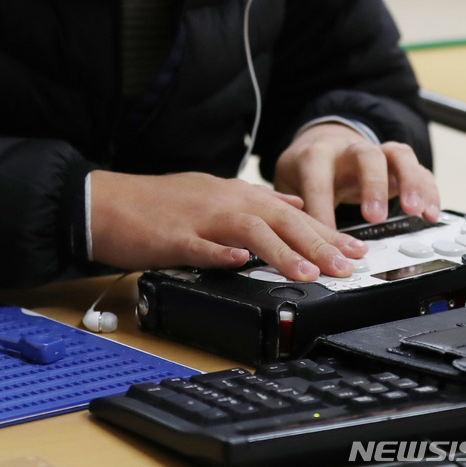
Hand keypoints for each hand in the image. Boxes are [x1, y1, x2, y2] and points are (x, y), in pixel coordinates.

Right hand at [89, 170, 367, 280]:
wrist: (110, 202)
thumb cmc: (163, 202)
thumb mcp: (215, 193)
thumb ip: (256, 201)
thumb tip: (292, 204)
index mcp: (235, 194)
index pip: (290, 212)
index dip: (325, 231)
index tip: (354, 250)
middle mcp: (224, 201)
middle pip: (279, 219)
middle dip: (318, 243)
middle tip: (348, 265)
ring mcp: (199, 218)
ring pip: (248, 230)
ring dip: (281, 252)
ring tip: (310, 274)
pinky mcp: (172, 236)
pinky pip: (199, 245)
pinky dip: (220, 254)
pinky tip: (239, 263)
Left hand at [274, 123, 439, 228]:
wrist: (325, 139)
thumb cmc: (305, 168)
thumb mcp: (287, 182)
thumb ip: (289, 206)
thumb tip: (290, 239)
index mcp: (316, 154)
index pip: (318, 180)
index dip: (322, 210)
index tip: (327, 239)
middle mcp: (349, 149)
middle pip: (365, 156)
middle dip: (372, 185)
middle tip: (374, 217)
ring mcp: (377, 152)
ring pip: (398, 156)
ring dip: (409, 183)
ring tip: (415, 211)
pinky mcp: (397, 162)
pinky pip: (418, 169)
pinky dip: (428, 189)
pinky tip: (431, 213)